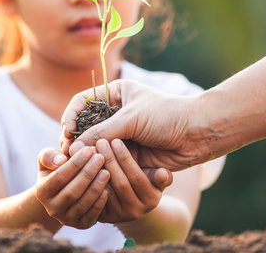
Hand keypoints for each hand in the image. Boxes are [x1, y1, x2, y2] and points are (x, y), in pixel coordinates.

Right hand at [35, 146, 109, 228]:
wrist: (64, 189)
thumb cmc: (58, 168)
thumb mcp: (49, 159)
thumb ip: (49, 156)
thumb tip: (61, 161)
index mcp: (42, 192)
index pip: (59, 177)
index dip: (75, 163)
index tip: (89, 149)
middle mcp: (52, 209)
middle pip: (71, 192)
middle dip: (87, 174)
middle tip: (100, 158)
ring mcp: (66, 219)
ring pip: (82, 204)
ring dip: (95, 188)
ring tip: (106, 171)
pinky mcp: (81, 225)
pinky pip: (91, 216)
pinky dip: (100, 203)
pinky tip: (108, 189)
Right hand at [60, 80, 211, 170]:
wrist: (197, 134)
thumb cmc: (167, 116)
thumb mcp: (131, 119)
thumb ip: (101, 132)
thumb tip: (72, 148)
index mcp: (115, 94)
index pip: (82, 102)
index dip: (71, 116)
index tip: (68, 132)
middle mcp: (115, 113)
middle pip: (86, 126)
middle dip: (77, 139)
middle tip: (69, 154)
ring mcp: (121, 133)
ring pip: (95, 145)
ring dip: (88, 154)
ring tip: (82, 163)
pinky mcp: (128, 152)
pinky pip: (108, 159)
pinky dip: (101, 165)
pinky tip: (95, 170)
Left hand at [94, 139, 171, 222]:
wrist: (130, 202)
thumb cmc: (144, 179)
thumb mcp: (155, 177)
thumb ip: (160, 175)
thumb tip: (163, 173)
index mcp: (151, 200)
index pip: (137, 177)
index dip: (126, 158)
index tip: (116, 141)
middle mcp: (136, 212)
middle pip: (121, 184)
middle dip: (110, 160)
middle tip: (101, 142)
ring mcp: (119, 216)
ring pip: (106, 190)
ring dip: (97, 169)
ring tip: (91, 150)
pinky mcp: (104, 217)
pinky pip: (94, 197)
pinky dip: (90, 179)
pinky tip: (85, 162)